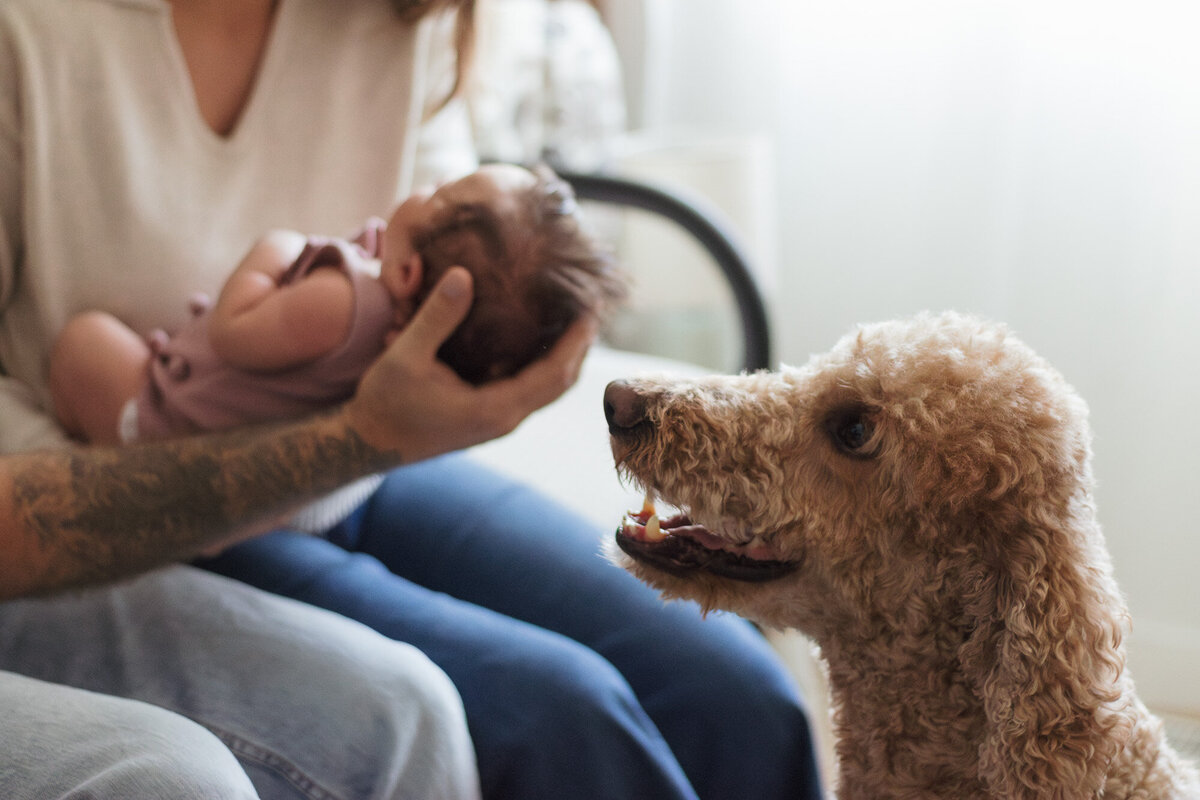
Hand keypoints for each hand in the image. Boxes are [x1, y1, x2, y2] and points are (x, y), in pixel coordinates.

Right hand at [344, 267, 595, 462]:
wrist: (368, 443)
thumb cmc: (384, 402)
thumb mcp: (405, 355)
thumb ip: (436, 316)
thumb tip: (463, 273)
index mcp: (495, 408)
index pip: (556, 373)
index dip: (578, 340)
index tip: (592, 306)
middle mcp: (505, 417)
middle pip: (562, 381)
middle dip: (580, 343)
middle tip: (591, 302)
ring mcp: (499, 418)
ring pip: (549, 385)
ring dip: (566, 352)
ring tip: (574, 313)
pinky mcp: (490, 413)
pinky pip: (530, 385)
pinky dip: (543, 360)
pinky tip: (540, 332)